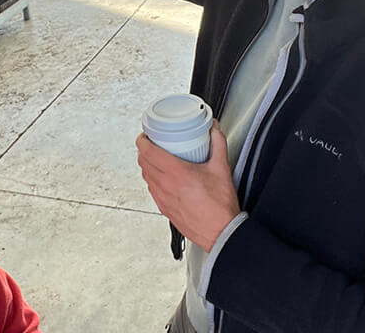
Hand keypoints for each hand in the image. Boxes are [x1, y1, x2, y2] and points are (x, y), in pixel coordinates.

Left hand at [136, 121, 240, 252]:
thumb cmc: (220, 207)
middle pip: (143, 163)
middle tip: (150, 144)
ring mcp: (164, 200)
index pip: (148, 152)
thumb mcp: (221, 169)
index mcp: (177, 174)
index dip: (143, 141)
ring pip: (146, 177)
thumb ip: (218, 144)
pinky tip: (162, 179)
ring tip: (155, 159)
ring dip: (147, 165)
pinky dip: (152, 180)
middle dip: (143, 151)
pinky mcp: (165, 210)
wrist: (222, 234)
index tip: (145, 135)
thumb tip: (213, 130)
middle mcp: (166, 187)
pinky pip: (152, 191)